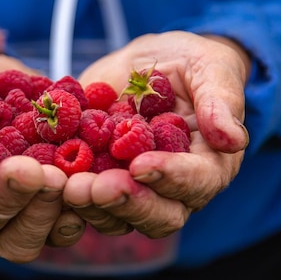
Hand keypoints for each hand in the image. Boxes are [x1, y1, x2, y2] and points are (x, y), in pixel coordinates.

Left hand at [66, 31, 249, 237]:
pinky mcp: (98, 177)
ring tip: (67, 186)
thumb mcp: (210, 67)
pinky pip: (84, 198)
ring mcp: (132, 186)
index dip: (170, 178)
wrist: (151, 64)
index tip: (140, 165)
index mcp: (208, 163)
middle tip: (96, 187)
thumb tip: (233, 138)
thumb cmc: (191, 64)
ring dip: (92, 206)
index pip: (196, 182)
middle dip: (127, 203)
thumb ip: (221, 99)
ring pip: (117, 215)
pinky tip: (47, 177)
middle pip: (158, 214)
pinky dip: (65, 193)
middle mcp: (172, 186)